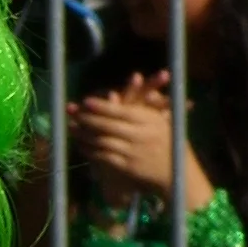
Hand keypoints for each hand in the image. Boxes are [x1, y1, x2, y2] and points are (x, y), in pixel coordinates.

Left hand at [73, 76, 185, 201]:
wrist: (176, 171)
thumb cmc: (168, 139)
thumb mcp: (163, 117)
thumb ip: (147, 99)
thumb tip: (136, 75)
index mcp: (149, 121)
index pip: (121, 111)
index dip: (102, 106)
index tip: (86, 100)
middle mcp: (140, 136)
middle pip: (108, 126)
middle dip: (87, 119)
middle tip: (72, 112)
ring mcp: (132, 153)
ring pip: (102, 142)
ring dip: (84, 134)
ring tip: (71, 126)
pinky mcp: (126, 167)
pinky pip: (103, 157)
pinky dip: (89, 150)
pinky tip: (80, 144)